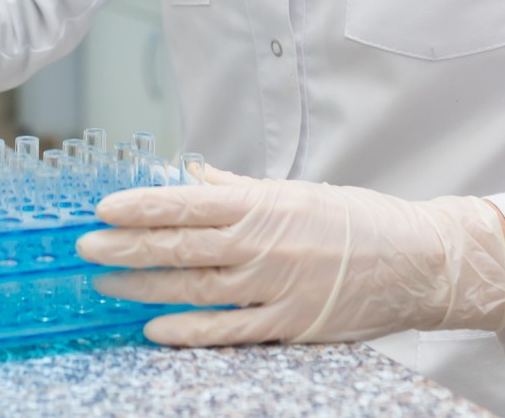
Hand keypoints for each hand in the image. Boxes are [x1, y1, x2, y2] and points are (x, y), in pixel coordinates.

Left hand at [75, 167, 504, 346]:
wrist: (420, 260)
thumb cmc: (357, 221)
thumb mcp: (295, 192)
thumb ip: (238, 187)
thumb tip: (190, 173)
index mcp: (265, 203)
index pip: (188, 201)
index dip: (140, 206)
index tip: (103, 208)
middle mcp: (265, 242)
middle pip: (181, 245)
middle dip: (126, 246)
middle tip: (84, 248)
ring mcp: (277, 285)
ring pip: (194, 287)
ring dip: (143, 287)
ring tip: (104, 285)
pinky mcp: (291, 323)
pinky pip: (229, 330)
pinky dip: (188, 330)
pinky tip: (153, 328)